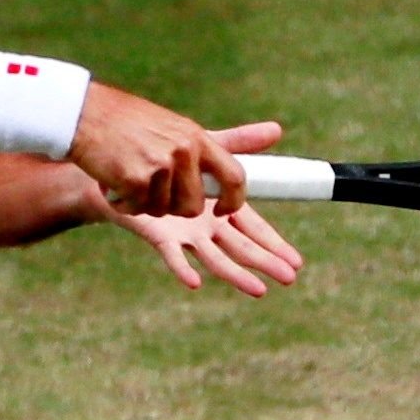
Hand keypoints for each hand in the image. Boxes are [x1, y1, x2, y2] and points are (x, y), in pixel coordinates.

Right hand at [71, 81, 249, 216]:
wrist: (84, 115)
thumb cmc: (129, 123)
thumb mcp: (178, 127)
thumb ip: (219, 140)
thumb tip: (274, 132)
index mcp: (197, 138)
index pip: (234, 176)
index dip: (233, 201)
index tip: (221, 210)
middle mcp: (183, 151)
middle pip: (193, 205)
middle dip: (173, 207)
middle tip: (152, 191)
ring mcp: (160, 165)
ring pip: (162, 209)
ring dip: (143, 203)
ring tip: (128, 178)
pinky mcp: (135, 179)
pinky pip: (136, 208)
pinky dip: (122, 202)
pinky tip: (112, 182)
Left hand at [118, 121, 305, 293]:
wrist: (123, 170)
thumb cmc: (167, 161)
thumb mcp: (206, 149)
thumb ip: (240, 142)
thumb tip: (277, 129)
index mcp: (222, 208)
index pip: (256, 228)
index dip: (275, 243)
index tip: (296, 261)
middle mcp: (207, 227)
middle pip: (242, 247)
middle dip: (266, 262)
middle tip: (289, 278)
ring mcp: (185, 235)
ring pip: (215, 257)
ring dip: (236, 274)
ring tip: (259, 290)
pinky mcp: (160, 237)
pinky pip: (172, 255)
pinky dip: (183, 268)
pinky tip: (194, 282)